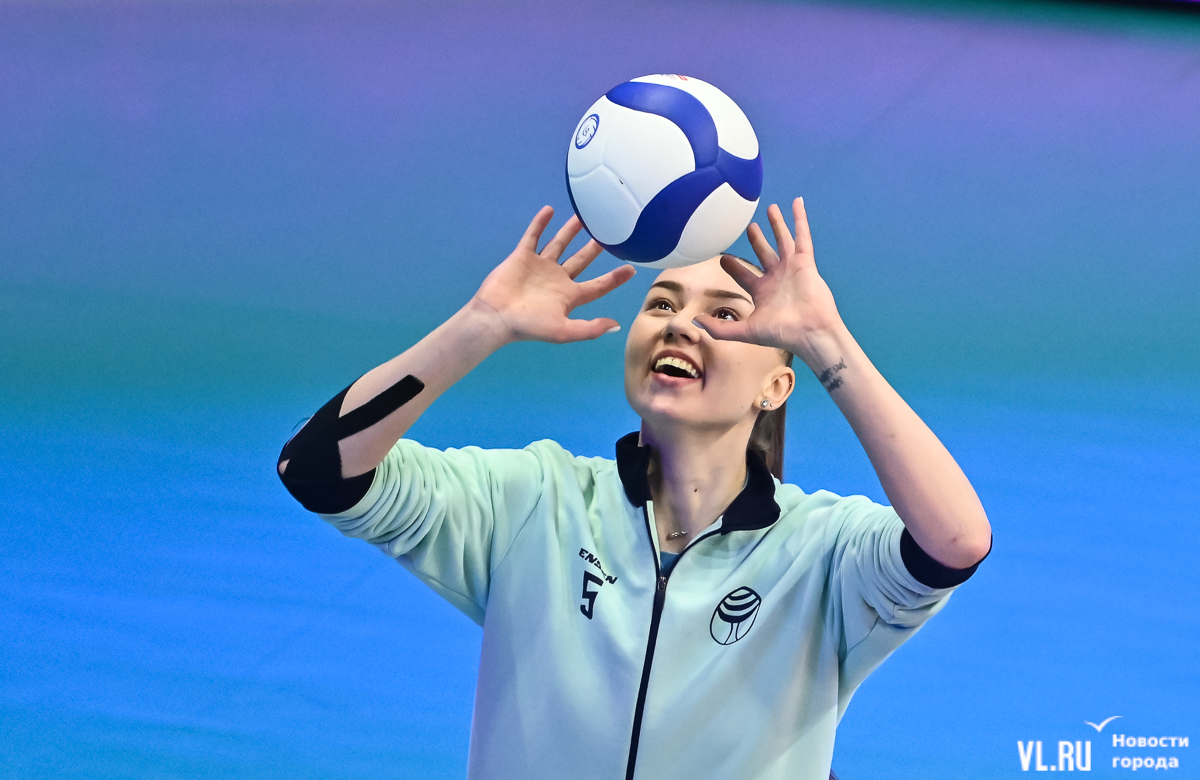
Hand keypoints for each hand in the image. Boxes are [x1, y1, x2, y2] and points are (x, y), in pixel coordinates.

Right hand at [470, 207, 635, 343]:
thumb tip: (616, 326)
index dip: (615, 278)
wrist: (496, 317)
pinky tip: (549, 210)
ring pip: (559, 244)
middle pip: (581, 260)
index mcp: (569, 296)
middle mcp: (557, 279)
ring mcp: (540, 266)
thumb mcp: (564, 331)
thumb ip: (590, 328)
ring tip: (582, 215)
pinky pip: (533, 236)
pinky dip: (540, 223)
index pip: (598, 285)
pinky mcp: (522, 257)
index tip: (632, 268)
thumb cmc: (529, 326)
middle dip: (594, 247)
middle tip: (609, 232)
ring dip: (570, 230)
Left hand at [693, 198, 843, 360]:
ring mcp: (792, 268)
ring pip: (783, 240)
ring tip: (771, 208)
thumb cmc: (781, 333)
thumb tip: (695, 322)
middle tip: (749, 227)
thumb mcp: (745, 332)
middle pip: (764, 253)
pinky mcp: (805, 262)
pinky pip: (802, 236)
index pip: (744, 274)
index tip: (723, 257)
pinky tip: (797, 203)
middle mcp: (777, 278)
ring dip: (777, 224)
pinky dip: (800, 219)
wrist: (810, 332)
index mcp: (762, 292)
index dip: (733, 266)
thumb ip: (720, 328)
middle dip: (756, 240)